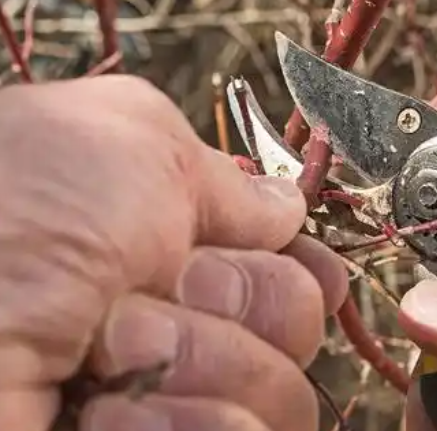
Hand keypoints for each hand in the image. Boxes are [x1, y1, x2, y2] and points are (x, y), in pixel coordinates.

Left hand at [0, 76, 347, 430]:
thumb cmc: (10, 207)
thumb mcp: (129, 141)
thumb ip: (224, 179)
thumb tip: (287, 209)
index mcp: (177, 250)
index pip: (292, 268)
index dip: (299, 267)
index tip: (280, 254)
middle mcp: (184, 326)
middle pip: (300, 327)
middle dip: (239, 299)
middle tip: (146, 292)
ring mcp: (174, 403)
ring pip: (284, 396)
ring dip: (206, 363)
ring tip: (106, 354)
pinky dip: (187, 424)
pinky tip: (109, 418)